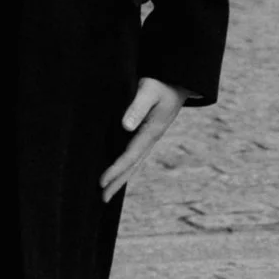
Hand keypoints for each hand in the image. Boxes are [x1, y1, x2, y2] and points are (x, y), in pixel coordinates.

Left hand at [101, 74, 186, 200]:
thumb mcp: (149, 91)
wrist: (178, 79)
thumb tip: (125, 127)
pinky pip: (135, 154)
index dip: (115, 170)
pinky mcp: (148, 132)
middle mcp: (152, 138)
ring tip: (108, 192)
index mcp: (152, 132)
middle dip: (117, 182)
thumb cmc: (161, 83)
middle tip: (102, 199)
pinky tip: (118, 170)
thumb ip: (137, 107)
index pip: (130, 156)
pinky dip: (126, 166)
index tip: (101, 182)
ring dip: (121, 177)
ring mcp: (151, 137)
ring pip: (135, 162)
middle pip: (133, 166)